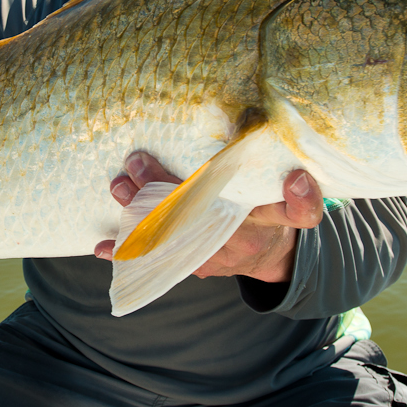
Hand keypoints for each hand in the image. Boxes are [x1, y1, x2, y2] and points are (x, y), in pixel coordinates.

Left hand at [93, 151, 322, 281]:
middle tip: (138, 160)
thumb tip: (283, 142)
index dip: (301, 197)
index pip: (299, 210)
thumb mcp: (288, 190)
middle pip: (208, 214)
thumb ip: (290, 173)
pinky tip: (104, 246)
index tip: (296, 178)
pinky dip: (127, 251)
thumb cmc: (272, 209)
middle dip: (168, 189)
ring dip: (141, 210)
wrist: (268, 254)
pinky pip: (157, 259)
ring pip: (175, 234)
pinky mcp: (193, 265)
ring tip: (118, 186)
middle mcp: (243, 238)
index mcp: (273, 216)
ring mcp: (215, 255)